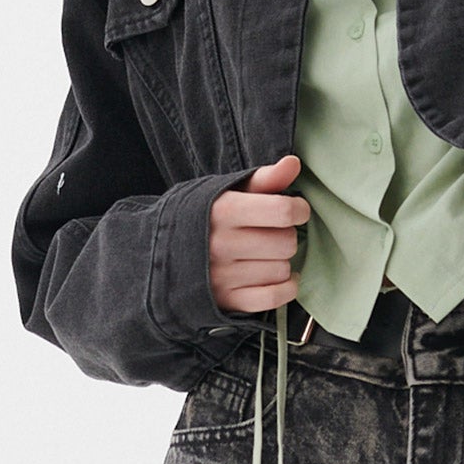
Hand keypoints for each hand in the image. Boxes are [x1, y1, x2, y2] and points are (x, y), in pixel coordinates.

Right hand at [209, 153, 309, 314]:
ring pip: (282, 270)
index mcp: (224, 211)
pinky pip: (273, 298)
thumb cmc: (206, 217)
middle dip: (287, 236)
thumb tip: (293, 163)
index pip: (283, 211)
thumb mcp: (230, 191)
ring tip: (266, 254)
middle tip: (274, 233)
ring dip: (282, 262)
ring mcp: (223, 275)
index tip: (296, 210)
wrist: (164, 251)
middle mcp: (222, 244)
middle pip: (286, 242)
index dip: (298, 209)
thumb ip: (264, 179)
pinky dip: (286, 288)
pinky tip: (283, 278)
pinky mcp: (227, 300)